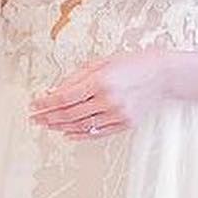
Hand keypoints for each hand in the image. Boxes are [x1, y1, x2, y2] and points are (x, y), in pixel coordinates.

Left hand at [28, 50, 171, 136]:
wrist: (163, 75)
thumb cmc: (134, 63)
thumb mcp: (103, 62)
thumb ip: (78, 77)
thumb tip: (55, 90)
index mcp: (101, 81)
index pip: (65, 97)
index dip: (46, 103)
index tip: (34, 105)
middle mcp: (108, 100)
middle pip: (70, 114)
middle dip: (49, 117)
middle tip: (35, 118)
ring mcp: (117, 114)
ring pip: (82, 126)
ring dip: (61, 127)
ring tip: (47, 126)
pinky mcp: (125, 124)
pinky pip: (98, 133)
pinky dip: (80, 135)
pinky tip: (68, 134)